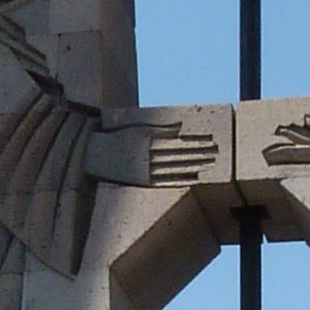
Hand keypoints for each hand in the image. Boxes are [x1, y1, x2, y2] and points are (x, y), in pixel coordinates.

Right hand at [85, 113, 218, 185]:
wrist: (93, 155)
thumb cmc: (116, 138)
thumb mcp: (137, 128)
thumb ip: (160, 127)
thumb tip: (181, 127)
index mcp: (150, 139)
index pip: (179, 141)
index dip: (196, 141)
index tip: (211, 140)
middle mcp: (150, 154)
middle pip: (181, 154)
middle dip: (200, 153)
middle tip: (217, 152)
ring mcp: (147, 169)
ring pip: (176, 167)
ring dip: (195, 165)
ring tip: (211, 164)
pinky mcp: (143, 181)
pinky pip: (166, 180)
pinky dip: (182, 178)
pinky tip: (195, 177)